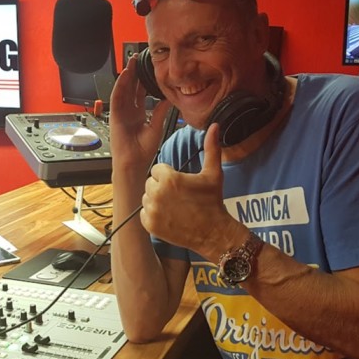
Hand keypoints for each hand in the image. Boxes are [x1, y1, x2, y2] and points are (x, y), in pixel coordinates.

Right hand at [109, 54, 172, 172]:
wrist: (134, 163)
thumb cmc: (144, 150)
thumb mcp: (156, 126)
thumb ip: (161, 111)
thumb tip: (170, 98)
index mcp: (138, 115)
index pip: (140, 93)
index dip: (144, 81)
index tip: (149, 69)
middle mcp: (129, 112)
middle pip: (131, 88)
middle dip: (134, 74)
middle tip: (139, 59)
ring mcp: (121, 113)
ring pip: (123, 90)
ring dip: (126, 76)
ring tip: (131, 62)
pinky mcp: (115, 115)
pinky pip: (116, 97)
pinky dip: (120, 86)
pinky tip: (125, 75)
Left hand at [140, 123, 236, 252]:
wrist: (213, 232)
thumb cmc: (212, 202)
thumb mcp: (213, 173)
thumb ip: (211, 148)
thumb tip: (214, 126)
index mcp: (169, 179)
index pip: (158, 169)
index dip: (169, 176)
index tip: (180, 184)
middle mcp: (157, 193)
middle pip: (150, 182)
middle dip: (161, 187)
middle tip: (178, 196)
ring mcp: (152, 210)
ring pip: (146, 198)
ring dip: (157, 200)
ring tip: (174, 206)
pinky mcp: (150, 224)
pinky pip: (144, 213)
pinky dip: (153, 215)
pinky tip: (169, 216)